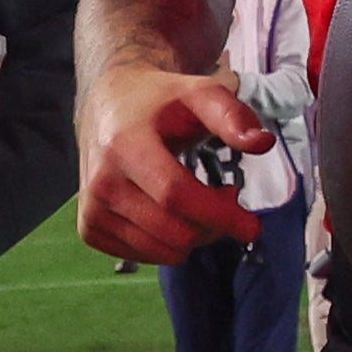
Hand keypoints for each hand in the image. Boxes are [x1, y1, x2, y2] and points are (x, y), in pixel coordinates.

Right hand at [75, 61, 269, 263]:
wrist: (107, 105)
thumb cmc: (159, 101)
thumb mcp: (198, 94)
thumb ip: (232, 116)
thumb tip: (263, 143)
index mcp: (125, 144)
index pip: (176, 195)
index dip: (219, 215)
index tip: (252, 226)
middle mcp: (101, 181)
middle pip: (173, 230)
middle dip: (213, 225)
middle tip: (227, 197)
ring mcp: (92, 208)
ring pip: (161, 250)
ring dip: (194, 236)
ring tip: (200, 201)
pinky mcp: (89, 228)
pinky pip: (144, 256)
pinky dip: (169, 244)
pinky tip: (173, 214)